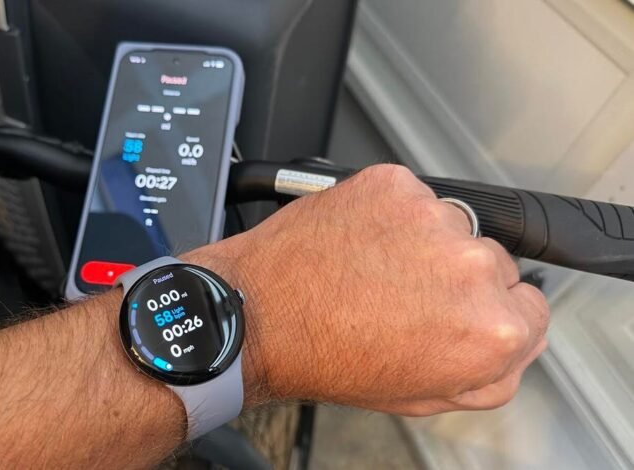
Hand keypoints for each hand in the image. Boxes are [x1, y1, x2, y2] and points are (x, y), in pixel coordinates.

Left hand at [192, 164, 549, 415]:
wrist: (262, 314)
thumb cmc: (329, 357)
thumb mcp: (425, 394)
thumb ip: (491, 374)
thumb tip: (516, 341)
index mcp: (491, 329)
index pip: (532, 308)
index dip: (492, 314)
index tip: (460, 313)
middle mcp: (471, 267)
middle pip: (495, 263)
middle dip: (458, 280)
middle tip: (405, 297)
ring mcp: (432, 218)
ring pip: (452, 226)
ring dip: (424, 243)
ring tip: (375, 270)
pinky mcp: (395, 185)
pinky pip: (414, 198)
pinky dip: (393, 216)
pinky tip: (361, 244)